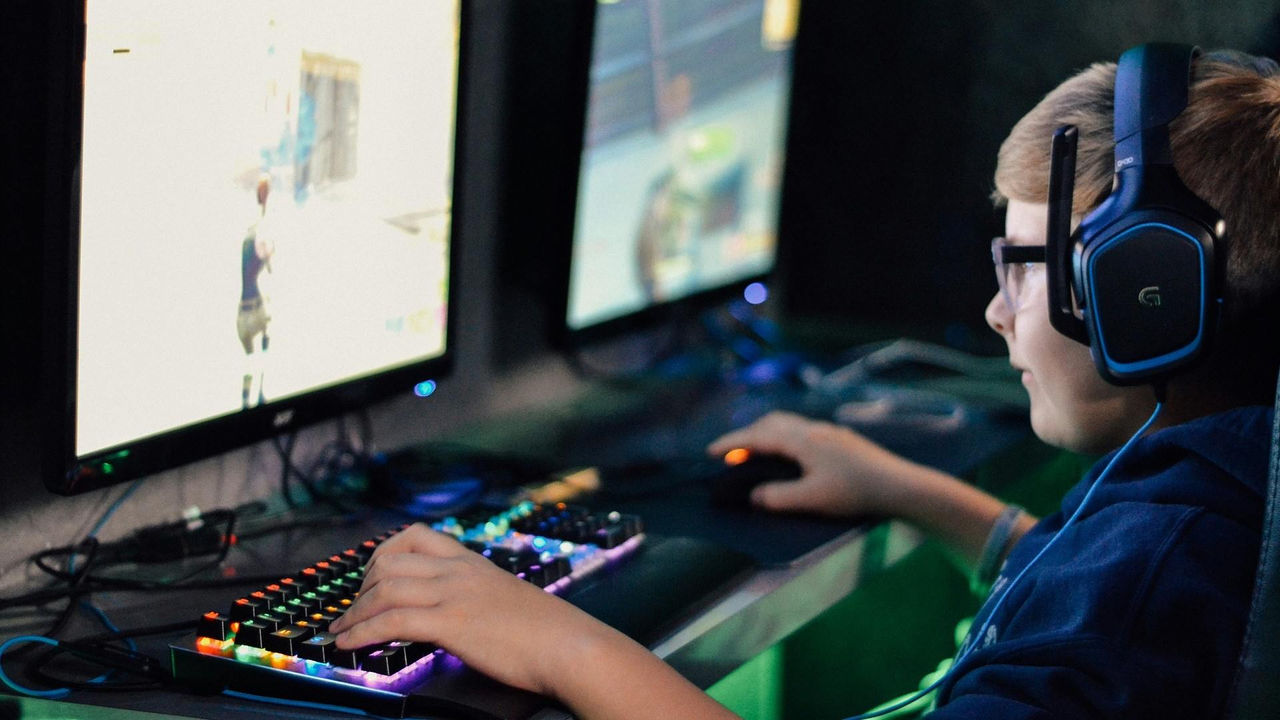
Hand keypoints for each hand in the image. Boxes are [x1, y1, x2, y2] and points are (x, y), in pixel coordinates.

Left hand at [328, 524, 613, 697]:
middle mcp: (459, 570)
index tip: (369, 579)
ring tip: (337, 634)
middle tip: (349, 614)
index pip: (415, 535)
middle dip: (359, 589)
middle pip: (389, 562)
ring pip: (384, 590)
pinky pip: (392, 621)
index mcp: (471, 561)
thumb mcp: (505, 599)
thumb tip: (452, 613)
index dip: (382, 555)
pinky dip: (361, 633)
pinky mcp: (452, 623)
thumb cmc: (546, 632)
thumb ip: (475, 596)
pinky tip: (348, 646)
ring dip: (352, 615)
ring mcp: (455, 593)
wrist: (570, 646)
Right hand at [706, 410, 917, 517]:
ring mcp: (829, 432)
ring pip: (788, 425)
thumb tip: (754, 496)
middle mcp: (813, 429)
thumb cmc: (855, 492)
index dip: (732, 443)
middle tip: (730, 454)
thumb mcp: (812, 499)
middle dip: (746, 435)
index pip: (758, 436)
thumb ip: (778, 498)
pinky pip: (801, 431)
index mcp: (802, 440)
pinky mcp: (840, 440)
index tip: (711, 452)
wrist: (899, 485)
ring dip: (766, 435)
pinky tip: (790, 455)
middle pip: (771, 423)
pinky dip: (783, 439)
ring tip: (755, 452)